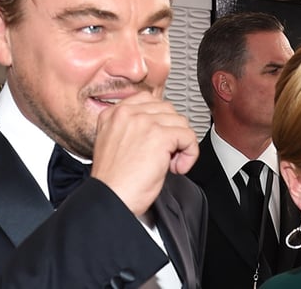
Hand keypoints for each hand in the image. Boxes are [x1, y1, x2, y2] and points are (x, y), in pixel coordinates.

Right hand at [91, 92, 198, 216]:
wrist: (111, 198)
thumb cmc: (114, 182)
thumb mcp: (115, 145)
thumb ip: (131, 129)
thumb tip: (157, 128)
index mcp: (113, 114)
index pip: (148, 101)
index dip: (160, 122)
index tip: (160, 140)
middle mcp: (127, 113)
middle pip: (167, 110)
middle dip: (171, 133)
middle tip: (165, 156)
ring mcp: (144, 122)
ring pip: (180, 123)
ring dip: (181, 144)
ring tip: (169, 163)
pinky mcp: (160, 135)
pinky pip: (189, 137)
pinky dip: (190, 154)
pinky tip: (177, 167)